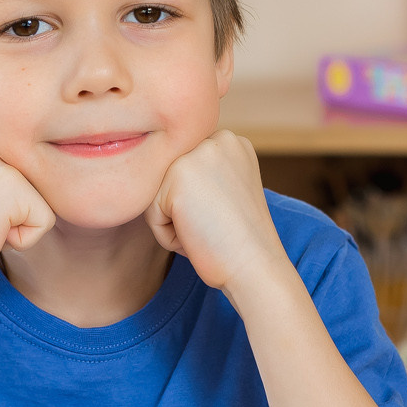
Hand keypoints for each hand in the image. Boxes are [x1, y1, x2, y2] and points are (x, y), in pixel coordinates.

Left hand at [145, 130, 286, 293]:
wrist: (255, 267)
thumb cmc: (239, 242)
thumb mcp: (227, 192)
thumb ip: (202, 175)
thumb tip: (160, 172)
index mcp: (231, 141)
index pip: (184, 171)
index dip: (198, 203)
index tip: (224, 217)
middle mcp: (215, 139)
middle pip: (168, 180)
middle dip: (184, 211)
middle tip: (216, 226)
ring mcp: (196, 155)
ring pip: (157, 196)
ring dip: (175, 223)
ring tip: (207, 230)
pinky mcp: (177, 178)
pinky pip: (151, 214)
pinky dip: (167, 236)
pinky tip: (197, 236)